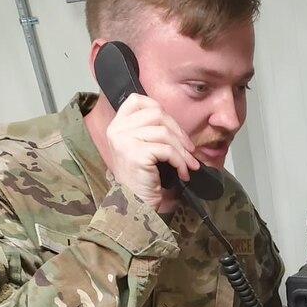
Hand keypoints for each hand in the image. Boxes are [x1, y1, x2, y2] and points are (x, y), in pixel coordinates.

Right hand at [105, 93, 200, 211]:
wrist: (134, 206)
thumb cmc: (142, 181)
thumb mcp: (142, 149)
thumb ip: (150, 131)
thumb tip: (178, 126)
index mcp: (117, 125)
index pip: (137, 100)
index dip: (160, 109)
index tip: (174, 129)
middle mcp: (117, 130)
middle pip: (156, 113)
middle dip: (178, 132)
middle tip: (190, 150)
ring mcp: (124, 140)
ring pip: (164, 133)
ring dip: (182, 151)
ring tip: (189, 165)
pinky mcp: (136, 153)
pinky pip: (167, 150)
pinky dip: (180, 161)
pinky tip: (183, 173)